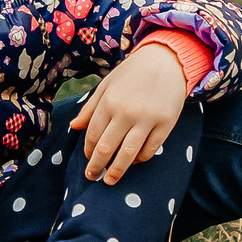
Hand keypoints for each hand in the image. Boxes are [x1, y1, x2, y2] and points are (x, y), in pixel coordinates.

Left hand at [70, 43, 188, 182]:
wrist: (167, 60)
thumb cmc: (133, 72)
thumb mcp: (107, 84)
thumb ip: (90, 107)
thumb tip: (74, 127)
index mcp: (109, 102)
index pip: (93, 134)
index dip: (89, 150)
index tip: (88, 159)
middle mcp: (126, 113)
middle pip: (107, 148)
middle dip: (97, 166)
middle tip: (91, 177)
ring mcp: (147, 119)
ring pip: (128, 154)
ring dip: (117, 170)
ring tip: (109, 181)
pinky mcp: (166, 124)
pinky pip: (150, 149)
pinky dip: (141, 159)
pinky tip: (134, 162)